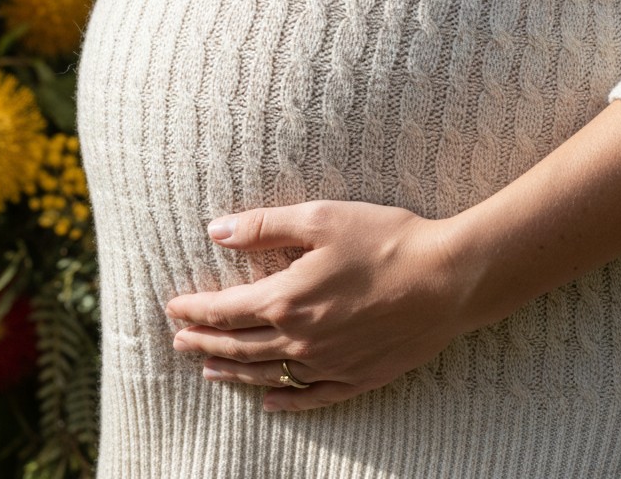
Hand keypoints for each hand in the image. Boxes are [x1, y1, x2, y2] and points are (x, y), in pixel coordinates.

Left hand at [164, 200, 466, 411]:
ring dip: (233, 373)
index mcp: (286, 299)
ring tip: (209, 372)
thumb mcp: (319, 219)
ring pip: (267, 373)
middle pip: (239, 347)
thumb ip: (262, 227)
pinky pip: (311, 396)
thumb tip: (215, 230)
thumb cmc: (384, 240)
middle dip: (205, 343)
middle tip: (180, 342)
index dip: (195, 310)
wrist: (447, 279)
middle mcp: (301, 340)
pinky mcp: (359, 377)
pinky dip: (285, 400)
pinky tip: (269, 401)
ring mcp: (329, 364)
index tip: (173, 309)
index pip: (225, 310)